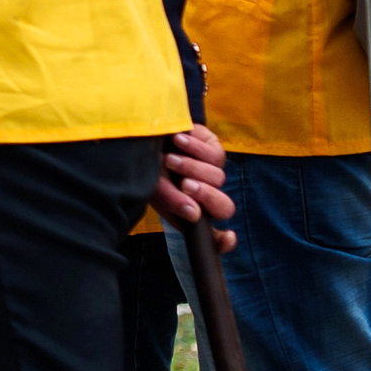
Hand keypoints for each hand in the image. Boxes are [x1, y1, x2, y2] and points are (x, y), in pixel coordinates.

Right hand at [156, 122, 235, 250]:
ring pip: (218, 178)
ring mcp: (212, 172)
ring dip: (192, 168)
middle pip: (224, 207)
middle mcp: (204, 195)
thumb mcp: (152, 185)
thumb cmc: (144, 163)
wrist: (143, 130)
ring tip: (170, 159)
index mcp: (189, 211)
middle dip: (207, 196)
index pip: (212, 236)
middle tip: (186, 185)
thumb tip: (193, 214)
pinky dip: (195, 148)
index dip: (222, 241)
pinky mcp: (214, 149)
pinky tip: (178, 140)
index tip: (226, 237)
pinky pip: (216, 155)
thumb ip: (171, 201)